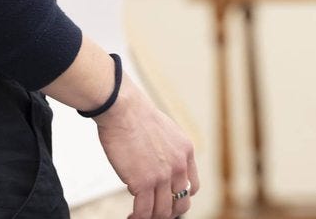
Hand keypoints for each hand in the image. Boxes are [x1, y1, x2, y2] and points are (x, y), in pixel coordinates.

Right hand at [94, 77, 198, 218]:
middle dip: (167, 212)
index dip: (180, 198)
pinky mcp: (143, 182)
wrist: (123, 108)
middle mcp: (178, 166)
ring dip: (151, 217)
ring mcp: (162, 176)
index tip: (168, 200)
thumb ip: (169, 150)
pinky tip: (131, 215)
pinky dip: (138, 217)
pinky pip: (144, 211)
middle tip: (153, 212)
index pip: (193, 187)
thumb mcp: (165, 131)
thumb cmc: (136, 115)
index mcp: (186, 152)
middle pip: (180, 204)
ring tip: (138, 216)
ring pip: (162, 211)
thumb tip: (161, 164)